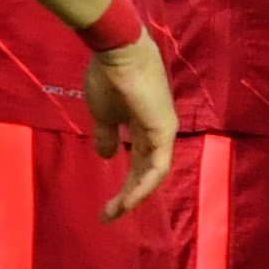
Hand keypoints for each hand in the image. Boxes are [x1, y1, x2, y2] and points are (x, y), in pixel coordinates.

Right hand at [82, 37, 176, 218]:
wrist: (116, 52)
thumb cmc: (108, 77)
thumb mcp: (104, 114)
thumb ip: (107, 136)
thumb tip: (108, 156)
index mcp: (145, 127)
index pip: (139, 163)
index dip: (124, 185)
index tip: (107, 205)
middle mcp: (159, 131)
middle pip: (146, 172)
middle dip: (128, 196)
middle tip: (108, 215)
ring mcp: (164, 131)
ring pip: (153, 174)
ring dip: (134, 196)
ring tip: (114, 212)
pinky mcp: (164, 131)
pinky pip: (157, 167)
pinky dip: (143, 186)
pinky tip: (127, 200)